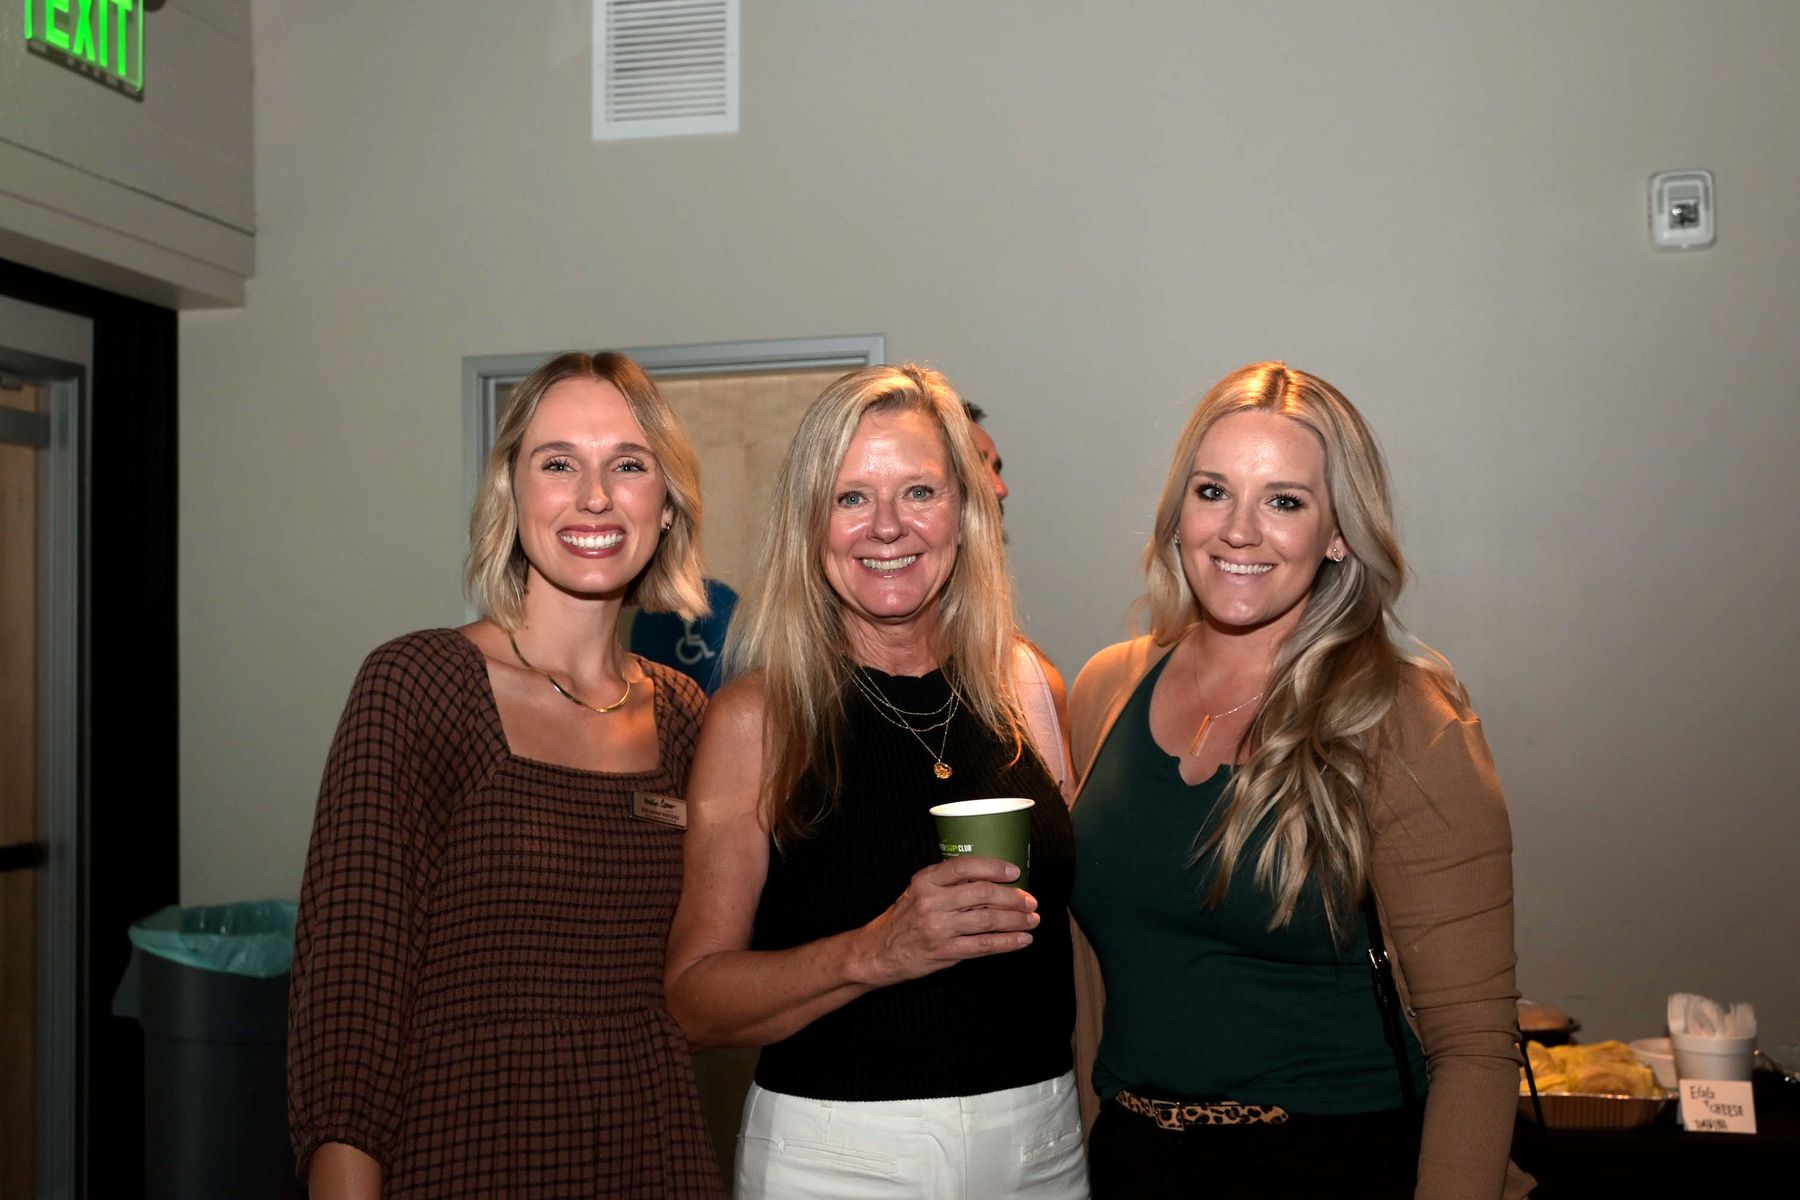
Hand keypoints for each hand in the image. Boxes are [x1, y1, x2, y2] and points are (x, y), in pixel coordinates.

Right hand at [853, 856, 1038, 987]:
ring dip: (1015, 920)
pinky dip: (1007, 942)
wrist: (878, 952)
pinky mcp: (945, 951)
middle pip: (981, 894)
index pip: (963, 867)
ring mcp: (938, 928)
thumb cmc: (904, 918)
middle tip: (1031, 900)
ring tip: (1032, 920)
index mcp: (926, 880)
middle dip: (1012, 897)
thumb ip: (948, 883)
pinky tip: (1022, 940)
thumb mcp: (918, 891)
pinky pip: (983, 946)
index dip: (993, 867)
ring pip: (987, 920)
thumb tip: (991, 878)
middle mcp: (931, 901)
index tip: (1014, 871)